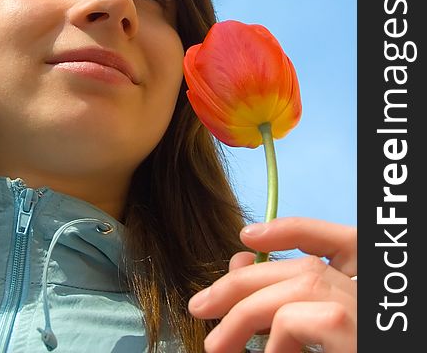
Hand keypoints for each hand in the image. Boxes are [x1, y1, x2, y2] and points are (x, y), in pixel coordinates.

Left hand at [188, 217, 356, 352]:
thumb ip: (285, 297)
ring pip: (298, 287)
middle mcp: (371, 294)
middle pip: (304, 267)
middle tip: (201, 305)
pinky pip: (297, 320)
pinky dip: (273, 338)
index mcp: (364, 287)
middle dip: (245, 282)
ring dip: (244, 311)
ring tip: (215, 346)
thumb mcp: (315, 330)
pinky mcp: (353, 331)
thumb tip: (241, 261)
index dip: (291, 230)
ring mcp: (367, 312)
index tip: (247, 238)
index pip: (337, 239)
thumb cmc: (341, 349)